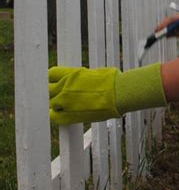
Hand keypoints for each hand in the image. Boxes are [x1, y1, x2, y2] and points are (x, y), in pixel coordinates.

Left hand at [49, 63, 165, 124]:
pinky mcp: (68, 115)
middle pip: (48, 90)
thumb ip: (84, 77)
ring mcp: (65, 101)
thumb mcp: (96, 73)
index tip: (56, 82)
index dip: (53, 79)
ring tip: (66, 106)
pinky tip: (63, 115)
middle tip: (61, 95)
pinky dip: (57, 115)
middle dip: (54, 92)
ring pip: (51, 103)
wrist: (119, 93)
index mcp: (72, 73)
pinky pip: (54, 116)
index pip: (51, 74)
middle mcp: (65, 86)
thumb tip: (85, 80)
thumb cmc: (113, 81)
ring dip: (57, 104)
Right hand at [154, 14, 178, 38]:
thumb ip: (174, 34)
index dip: (164, 25)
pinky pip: (168, 22)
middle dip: (161, 25)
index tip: (160, 29)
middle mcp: (178, 16)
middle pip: (167, 19)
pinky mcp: (175, 19)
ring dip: (162, 26)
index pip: (171, 20)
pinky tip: (160, 31)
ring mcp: (176, 17)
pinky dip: (164, 26)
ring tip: (156, 32)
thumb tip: (165, 35)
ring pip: (166, 21)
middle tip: (156, 31)